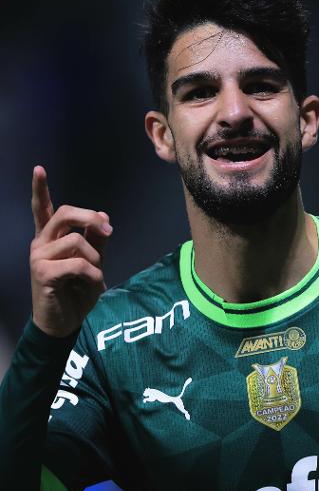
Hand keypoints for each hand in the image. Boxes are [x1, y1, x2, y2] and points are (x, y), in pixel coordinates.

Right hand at [30, 166, 112, 337]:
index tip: (38, 168)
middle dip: (91, 218)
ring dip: (96, 257)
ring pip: (76, 240)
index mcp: (51, 238)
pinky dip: (93, 273)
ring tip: (96, 273)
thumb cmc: (76, 291)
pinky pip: (78, 263)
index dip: (40, 189)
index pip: (43, 208)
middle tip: (108, 230)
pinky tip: (93, 283)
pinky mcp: (43, 273)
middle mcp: (41, 243)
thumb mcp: (93, 262)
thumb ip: (97, 240)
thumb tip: (103, 215)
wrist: (65, 322)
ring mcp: (39, 257)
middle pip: (66, 214)